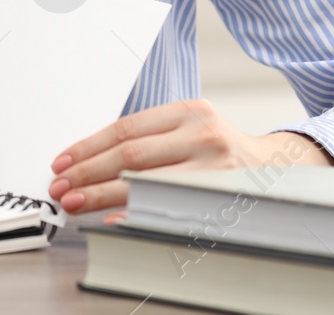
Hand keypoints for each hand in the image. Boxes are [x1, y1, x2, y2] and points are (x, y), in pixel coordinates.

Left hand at [47, 98, 333, 214]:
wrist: (274, 167)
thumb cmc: (216, 148)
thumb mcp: (186, 127)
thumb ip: (148, 137)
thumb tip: (89, 160)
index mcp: (188, 111)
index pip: (126, 129)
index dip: (88, 147)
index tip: (61, 163)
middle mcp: (203, 134)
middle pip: (131, 156)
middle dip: (88, 173)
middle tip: (60, 187)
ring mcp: (214, 167)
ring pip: (146, 182)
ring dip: (102, 196)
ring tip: (75, 203)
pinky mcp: (221, 195)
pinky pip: (169, 207)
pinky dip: (137, 215)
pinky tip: (114, 221)